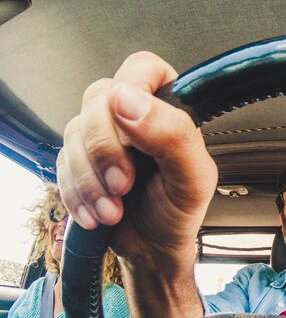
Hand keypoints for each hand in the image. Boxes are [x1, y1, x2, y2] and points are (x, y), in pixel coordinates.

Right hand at [57, 51, 216, 268]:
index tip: (129, 123)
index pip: (143, 68)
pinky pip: (60, 162)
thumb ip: (173, 135)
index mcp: (168, 111)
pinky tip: (97, 214)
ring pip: (74, 132)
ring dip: (89, 179)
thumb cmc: (179, 211)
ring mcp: (103, 136)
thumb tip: (129, 100)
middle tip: (123, 184)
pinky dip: (76, 193)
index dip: (131, 87)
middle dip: (104, 148)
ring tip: (113, 210)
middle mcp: (133, 117)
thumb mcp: (192, 179)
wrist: (154, 249)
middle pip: (97, 99)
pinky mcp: (80, 160)